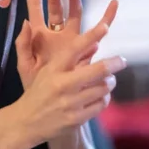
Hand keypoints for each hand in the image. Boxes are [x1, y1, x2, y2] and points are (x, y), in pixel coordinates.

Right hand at [13, 21, 126, 143]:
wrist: (26, 122)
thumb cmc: (38, 91)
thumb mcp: (45, 71)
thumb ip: (65, 56)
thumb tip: (93, 43)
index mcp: (54, 69)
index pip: (75, 48)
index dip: (91, 36)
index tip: (105, 26)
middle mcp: (62, 85)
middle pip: (98, 70)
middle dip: (114, 63)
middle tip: (122, 60)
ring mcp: (70, 103)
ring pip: (103, 88)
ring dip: (110, 82)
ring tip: (110, 80)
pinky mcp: (76, 119)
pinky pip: (101, 105)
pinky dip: (104, 98)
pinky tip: (101, 95)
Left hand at [15, 0, 118, 88]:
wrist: (53, 103)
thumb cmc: (36, 85)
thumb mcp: (25, 66)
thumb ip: (23, 45)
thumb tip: (26, 23)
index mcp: (39, 35)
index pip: (34, 5)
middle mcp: (56, 33)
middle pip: (56, 9)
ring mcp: (71, 40)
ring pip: (75, 16)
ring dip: (75, 4)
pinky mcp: (84, 49)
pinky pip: (95, 33)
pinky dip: (104, 21)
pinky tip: (110, 8)